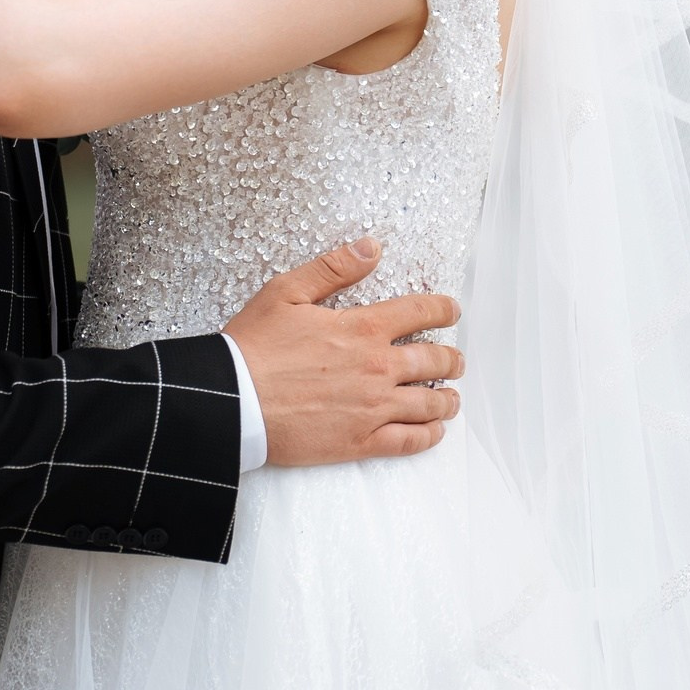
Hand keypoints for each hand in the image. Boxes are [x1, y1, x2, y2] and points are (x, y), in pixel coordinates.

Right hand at [222, 239, 462, 465]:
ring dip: (447, 399)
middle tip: (457, 360)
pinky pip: (409, 442)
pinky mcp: (360, 442)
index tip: (452, 311)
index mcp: (362, 328)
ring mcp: (372, 408)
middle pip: (433, 361)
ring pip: (429, 404)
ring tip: (453, 398)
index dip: (442, 310)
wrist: (233, 400)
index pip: (418, 313)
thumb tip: (372, 247)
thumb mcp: (287, 291)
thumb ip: (334, 268)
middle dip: (452, 358)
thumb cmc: (253, 346)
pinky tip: (435, 431)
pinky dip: (429, 436)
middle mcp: (377, 367)